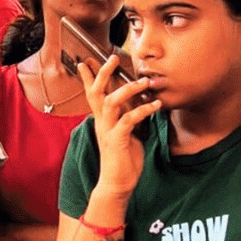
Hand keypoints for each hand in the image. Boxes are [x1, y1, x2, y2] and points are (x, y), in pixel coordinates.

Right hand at [78, 55, 161, 196]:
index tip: (84, 62)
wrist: (117, 183)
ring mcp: (108, 130)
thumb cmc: (124, 158)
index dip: (88, 77)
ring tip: (145, 81)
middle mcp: (101, 122)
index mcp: (102, 119)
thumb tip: (140, 104)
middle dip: (103, 73)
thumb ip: (128, 118)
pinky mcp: (117, 140)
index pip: (92, 94)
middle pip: (96, 92)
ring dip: (128, 89)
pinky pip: (128, 120)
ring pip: (111, 102)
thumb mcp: (126, 133)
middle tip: (114, 57)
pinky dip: (142, 110)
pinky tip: (156, 105)